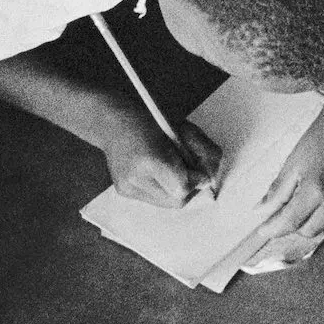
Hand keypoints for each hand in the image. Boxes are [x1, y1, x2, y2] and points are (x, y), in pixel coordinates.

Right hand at [101, 118, 221, 207]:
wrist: (113, 121)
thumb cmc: (153, 121)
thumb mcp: (187, 130)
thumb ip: (206, 154)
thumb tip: (210, 180)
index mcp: (150, 160)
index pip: (183, 188)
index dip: (197, 180)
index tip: (199, 169)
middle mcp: (134, 178)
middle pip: (176, 201)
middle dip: (190, 188)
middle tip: (190, 171)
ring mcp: (127, 187)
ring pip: (166, 203)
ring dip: (177, 190)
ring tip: (174, 170)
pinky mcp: (123, 191)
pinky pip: (154, 199)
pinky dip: (164, 189)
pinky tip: (160, 172)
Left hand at [245, 101, 323, 269]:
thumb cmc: (319, 140)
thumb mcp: (292, 164)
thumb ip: (276, 192)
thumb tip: (260, 212)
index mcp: (315, 189)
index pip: (290, 222)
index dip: (273, 229)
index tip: (263, 230)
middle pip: (309, 230)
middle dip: (292, 226)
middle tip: (281, 216)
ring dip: (313, 225)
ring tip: (304, 211)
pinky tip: (323, 208)